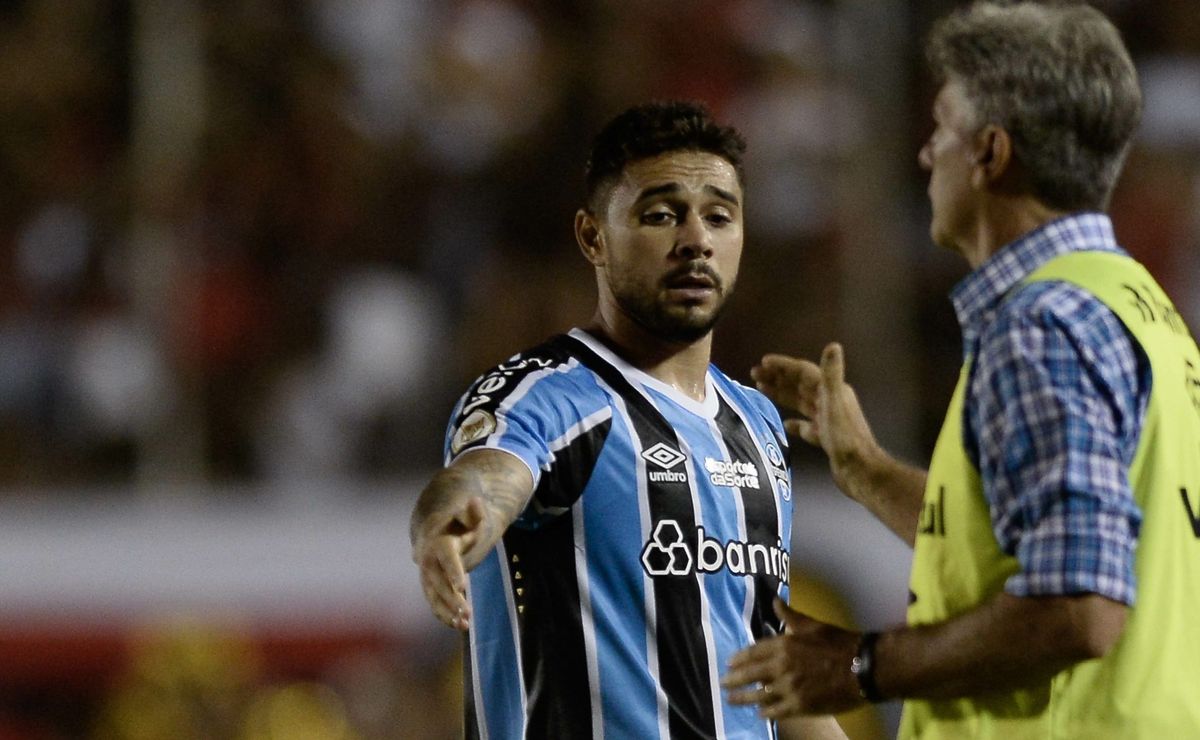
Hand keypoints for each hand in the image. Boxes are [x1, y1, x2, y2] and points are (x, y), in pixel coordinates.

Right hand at [412, 496, 488, 630]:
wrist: (434, 530)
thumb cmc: (458, 524)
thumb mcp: (470, 516)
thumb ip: (474, 512)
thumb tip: (476, 501)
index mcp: (439, 542)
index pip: (447, 558)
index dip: (454, 571)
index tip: (462, 585)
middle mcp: (429, 561)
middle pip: (439, 582)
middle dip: (452, 598)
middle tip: (467, 611)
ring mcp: (426, 575)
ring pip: (434, 597)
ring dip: (448, 612)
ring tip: (465, 624)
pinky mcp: (429, 587)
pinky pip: (434, 603)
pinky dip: (445, 615)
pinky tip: (459, 626)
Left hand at [722, 599, 863, 717]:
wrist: (862, 667)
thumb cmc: (839, 643)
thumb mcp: (812, 625)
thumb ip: (790, 616)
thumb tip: (775, 601)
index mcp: (784, 645)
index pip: (753, 652)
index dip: (739, 658)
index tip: (729, 662)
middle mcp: (781, 667)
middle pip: (750, 674)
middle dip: (734, 680)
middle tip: (722, 683)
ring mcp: (789, 688)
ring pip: (759, 695)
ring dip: (743, 698)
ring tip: (732, 701)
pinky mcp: (800, 705)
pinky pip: (776, 711)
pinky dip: (766, 713)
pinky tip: (760, 714)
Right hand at [751, 343, 879, 493]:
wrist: (857, 469)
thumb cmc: (845, 436)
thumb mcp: (835, 402)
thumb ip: (832, 373)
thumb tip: (833, 345)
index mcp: (832, 390)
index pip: (804, 371)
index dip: (784, 365)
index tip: (763, 362)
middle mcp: (830, 402)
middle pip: (799, 385)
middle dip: (778, 378)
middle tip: (754, 374)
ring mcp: (827, 420)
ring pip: (801, 403)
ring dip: (782, 395)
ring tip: (761, 389)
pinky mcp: (825, 438)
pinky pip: (806, 427)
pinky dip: (795, 423)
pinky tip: (785, 424)